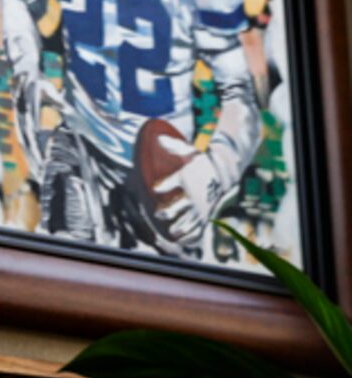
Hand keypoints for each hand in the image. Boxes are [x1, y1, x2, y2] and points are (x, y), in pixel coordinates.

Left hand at [151, 132, 233, 247]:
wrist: (221, 171)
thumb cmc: (198, 161)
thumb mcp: (186, 150)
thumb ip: (172, 145)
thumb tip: (158, 136)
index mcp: (187, 178)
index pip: (174, 181)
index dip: (164, 186)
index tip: (155, 189)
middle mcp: (194, 194)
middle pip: (183, 205)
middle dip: (170, 210)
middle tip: (159, 213)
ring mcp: (200, 206)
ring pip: (191, 219)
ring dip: (181, 227)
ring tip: (172, 233)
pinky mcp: (204, 213)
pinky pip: (199, 227)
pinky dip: (192, 235)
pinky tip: (182, 241)